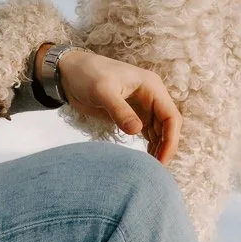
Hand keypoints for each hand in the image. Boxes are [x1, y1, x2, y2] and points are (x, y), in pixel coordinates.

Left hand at [54, 47, 181, 164]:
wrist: (70, 72)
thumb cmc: (87, 74)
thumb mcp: (102, 91)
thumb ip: (119, 110)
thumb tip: (137, 130)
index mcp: (151, 86)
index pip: (171, 116)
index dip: (170, 139)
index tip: (162, 160)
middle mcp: (151, 96)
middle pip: (169, 125)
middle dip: (166, 146)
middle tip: (156, 169)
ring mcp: (143, 106)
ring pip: (160, 131)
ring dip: (159, 147)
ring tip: (151, 168)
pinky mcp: (132, 114)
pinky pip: (148, 132)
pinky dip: (150, 145)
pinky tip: (146, 159)